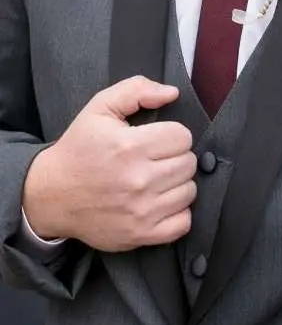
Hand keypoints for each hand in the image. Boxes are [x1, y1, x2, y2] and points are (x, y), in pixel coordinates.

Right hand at [22, 75, 196, 251]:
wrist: (48, 196)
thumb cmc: (78, 149)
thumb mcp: (100, 109)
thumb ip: (137, 90)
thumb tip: (172, 93)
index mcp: (129, 147)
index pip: (183, 137)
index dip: (172, 135)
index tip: (156, 140)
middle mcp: (137, 180)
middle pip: (189, 163)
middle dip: (175, 158)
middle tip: (155, 160)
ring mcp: (140, 211)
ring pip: (189, 191)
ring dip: (177, 184)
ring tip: (156, 180)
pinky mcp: (140, 234)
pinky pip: (183, 223)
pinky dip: (177, 213)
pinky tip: (160, 202)